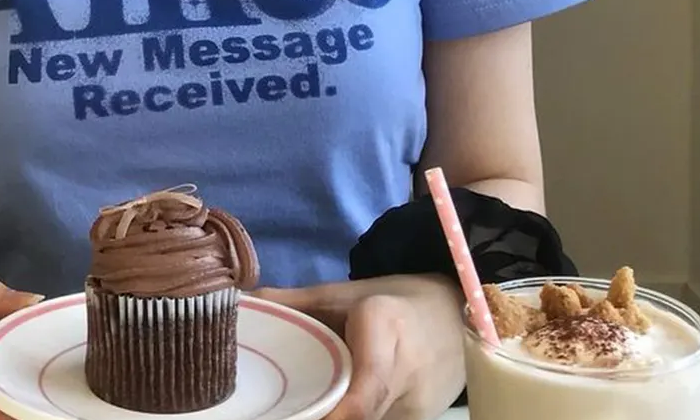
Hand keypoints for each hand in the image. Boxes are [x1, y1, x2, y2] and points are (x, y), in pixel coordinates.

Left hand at [256, 275, 464, 419]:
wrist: (455, 313)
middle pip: (363, 412)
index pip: (367, 385)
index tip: (306, 413)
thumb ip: (294, 304)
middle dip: (325, 416)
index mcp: (384, 328)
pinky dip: (353, 418)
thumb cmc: (390, 299)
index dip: (341, 411)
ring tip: (304, 405)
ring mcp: (418, 407)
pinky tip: (332, 409)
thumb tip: (244, 306)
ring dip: (336, 416)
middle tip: (285, 409)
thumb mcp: (344, 293)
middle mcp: (406, 374)